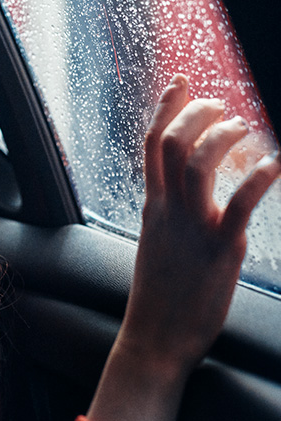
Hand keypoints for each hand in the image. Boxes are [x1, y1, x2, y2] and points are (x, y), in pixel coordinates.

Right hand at [122, 74, 279, 373]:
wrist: (154, 337)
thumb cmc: (159, 293)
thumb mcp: (156, 242)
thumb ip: (167, 213)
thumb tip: (177, 195)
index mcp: (153, 206)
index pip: (151, 145)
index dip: (164, 109)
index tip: (179, 82)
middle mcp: (168, 209)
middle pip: (171, 143)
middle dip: (195, 113)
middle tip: (219, 105)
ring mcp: (192, 227)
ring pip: (196, 164)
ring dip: (220, 136)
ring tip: (241, 127)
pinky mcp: (220, 249)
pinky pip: (238, 206)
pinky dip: (257, 180)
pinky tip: (274, 165)